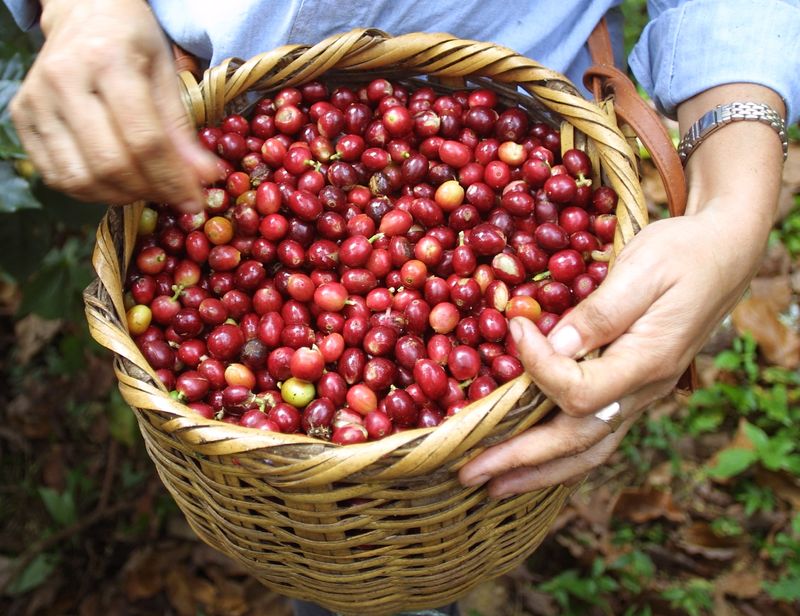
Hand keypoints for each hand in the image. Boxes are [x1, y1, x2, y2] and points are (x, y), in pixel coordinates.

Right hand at [9, 0, 219, 209]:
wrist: (82, 12)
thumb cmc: (131, 40)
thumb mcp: (166, 72)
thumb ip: (182, 129)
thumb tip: (206, 179)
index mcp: (108, 61)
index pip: (145, 140)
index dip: (173, 180)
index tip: (195, 202)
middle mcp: (63, 80)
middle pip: (111, 164)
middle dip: (149, 191)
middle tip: (173, 196)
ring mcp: (36, 100)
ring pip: (80, 178)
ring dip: (120, 196)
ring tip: (146, 187)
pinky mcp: (21, 117)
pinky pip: (57, 176)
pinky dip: (91, 191)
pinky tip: (115, 183)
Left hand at [459, 203, 773, 497]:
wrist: (725, 255)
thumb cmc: (684, 253)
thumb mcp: (642, 269)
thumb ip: (600, 313)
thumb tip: (554, 346)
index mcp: (646, 362)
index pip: (578, 392)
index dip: (538, 368)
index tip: (515, 329)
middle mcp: (644, 390)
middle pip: (577, 441)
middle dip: (520, 459)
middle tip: (469, 472)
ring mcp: (639, 395)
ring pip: (588, 451)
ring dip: (538, 472)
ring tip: (492, 486)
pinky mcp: (632, 389)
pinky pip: (595, 435)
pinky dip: (560, 457)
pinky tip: (532, 463)